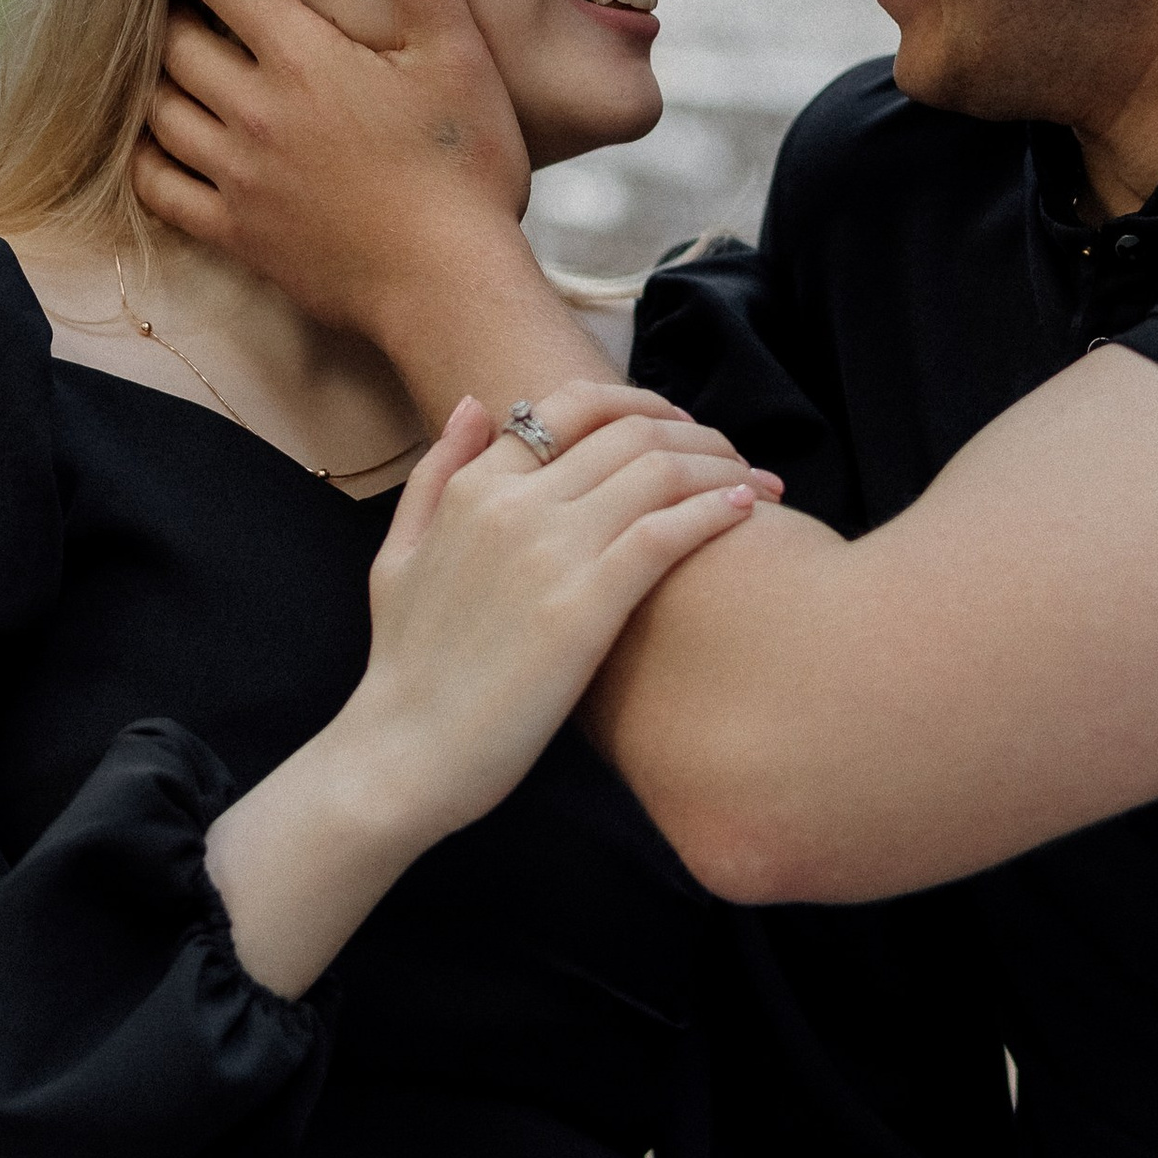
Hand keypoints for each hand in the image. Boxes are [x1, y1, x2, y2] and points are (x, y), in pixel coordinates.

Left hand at [135, 0, 530, 348]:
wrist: (449, 287)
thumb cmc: (463, 168)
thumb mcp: (459, 55)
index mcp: (301, 59)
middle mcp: (252, 112)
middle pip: (175, 41)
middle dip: (166, 6)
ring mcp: (237, 177)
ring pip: (158, 110)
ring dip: (152, 77)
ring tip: (158, 56)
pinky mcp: (237, 234)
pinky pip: (161, 190)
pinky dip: (145, 158)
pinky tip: (151, 142)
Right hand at [202, 380, 764, 997]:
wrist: (403, 754)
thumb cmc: (405, 665)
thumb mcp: (400, 552)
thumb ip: (437, 473)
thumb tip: (473, 403)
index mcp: (476, 487)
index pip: (575, 404)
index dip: (643, 405)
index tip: (681, 428)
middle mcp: (516, 503)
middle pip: (632, 432)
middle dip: (698, 434)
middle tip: (734, 457)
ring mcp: (552, 551)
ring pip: (659, 471)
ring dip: (722, 466)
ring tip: (758, 483)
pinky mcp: (585, 607)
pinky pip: (666, 533)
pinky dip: (715, 511)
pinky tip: (747, 511)